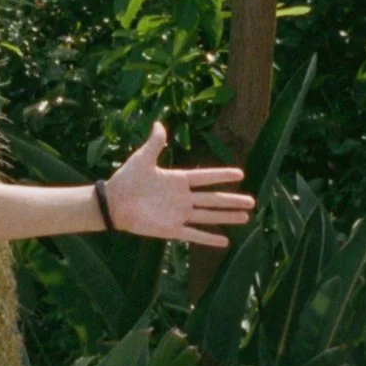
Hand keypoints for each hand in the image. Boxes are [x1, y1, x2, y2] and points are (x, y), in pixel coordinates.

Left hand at [104, 123, 253, 248]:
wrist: (113, 203)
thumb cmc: (126, 179)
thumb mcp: (142, 159)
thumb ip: (155, 143)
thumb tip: (159, 123)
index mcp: (177, 180)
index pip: (205, 177)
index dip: (222, 175)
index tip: (241, 174)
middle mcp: (182, 198)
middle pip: (213, 199)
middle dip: (232, 200)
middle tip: (252, 201)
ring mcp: (178, 214)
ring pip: (208, 216)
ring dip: (226, 217)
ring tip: (245, 217)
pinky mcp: (171, 229)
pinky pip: (194, 234)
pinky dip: (209, 238)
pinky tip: (225, 241)